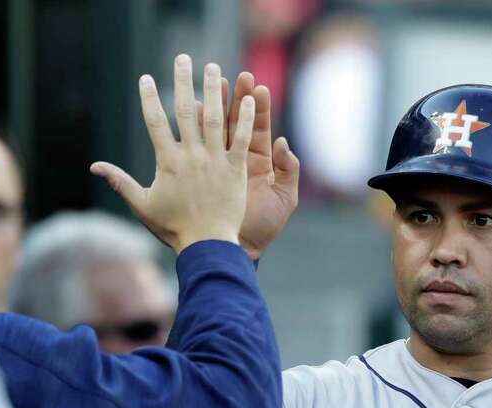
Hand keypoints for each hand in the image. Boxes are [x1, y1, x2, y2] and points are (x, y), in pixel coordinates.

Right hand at [91, 55, 252, 253]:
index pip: (155, 122)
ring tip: (215, 67)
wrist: (206, 245)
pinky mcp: (235, 170)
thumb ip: (120, 182)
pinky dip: (246, 119)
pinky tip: (248, 99)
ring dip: (215, 91)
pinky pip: (241, 139)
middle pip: (186, 111)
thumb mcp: (142, 205)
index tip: (144, 78)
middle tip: (182, 58)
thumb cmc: (173, 228)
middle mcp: (191, 156)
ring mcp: (215, 162)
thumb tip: (93, 166)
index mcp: (167, 162)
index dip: (148, 98)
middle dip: (183, 82)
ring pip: (215, 119)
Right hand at [222, 72, 299, 260]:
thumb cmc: (261, 227)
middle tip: (239, 75)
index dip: (257, 108)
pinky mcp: (206, 173)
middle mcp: (238, 159)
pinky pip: (204, 148)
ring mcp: (220, 164)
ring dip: (219, 104)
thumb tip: (284, 143)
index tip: (258, 87)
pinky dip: (204, 129)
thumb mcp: (285, 199)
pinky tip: (201, 107)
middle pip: (237, 122)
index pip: (255, 128)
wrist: (237, 249)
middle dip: (237, 98)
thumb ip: (289, 170)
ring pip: (218, 129)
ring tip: (218, 80)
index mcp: (255, 163)